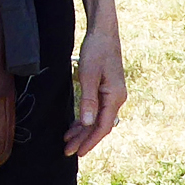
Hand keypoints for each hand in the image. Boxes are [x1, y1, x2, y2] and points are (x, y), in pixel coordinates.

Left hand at [64, 21, 125, 155]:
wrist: (103, 32)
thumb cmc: (96, 50)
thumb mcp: (88, 75)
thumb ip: (88, 101)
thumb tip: (87, 123)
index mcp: (115, 97)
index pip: (103, 126)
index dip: (90, 141)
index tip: (78, 152)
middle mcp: (117, 98)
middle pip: (100, 125)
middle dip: (84, 139)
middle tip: (68, 151)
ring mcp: (112, 94)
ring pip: (97, 119)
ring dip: (83, 131)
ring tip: (67, 141)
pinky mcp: (106, 90)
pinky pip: (97, 110)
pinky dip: (86, 119)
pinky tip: (75, 125)